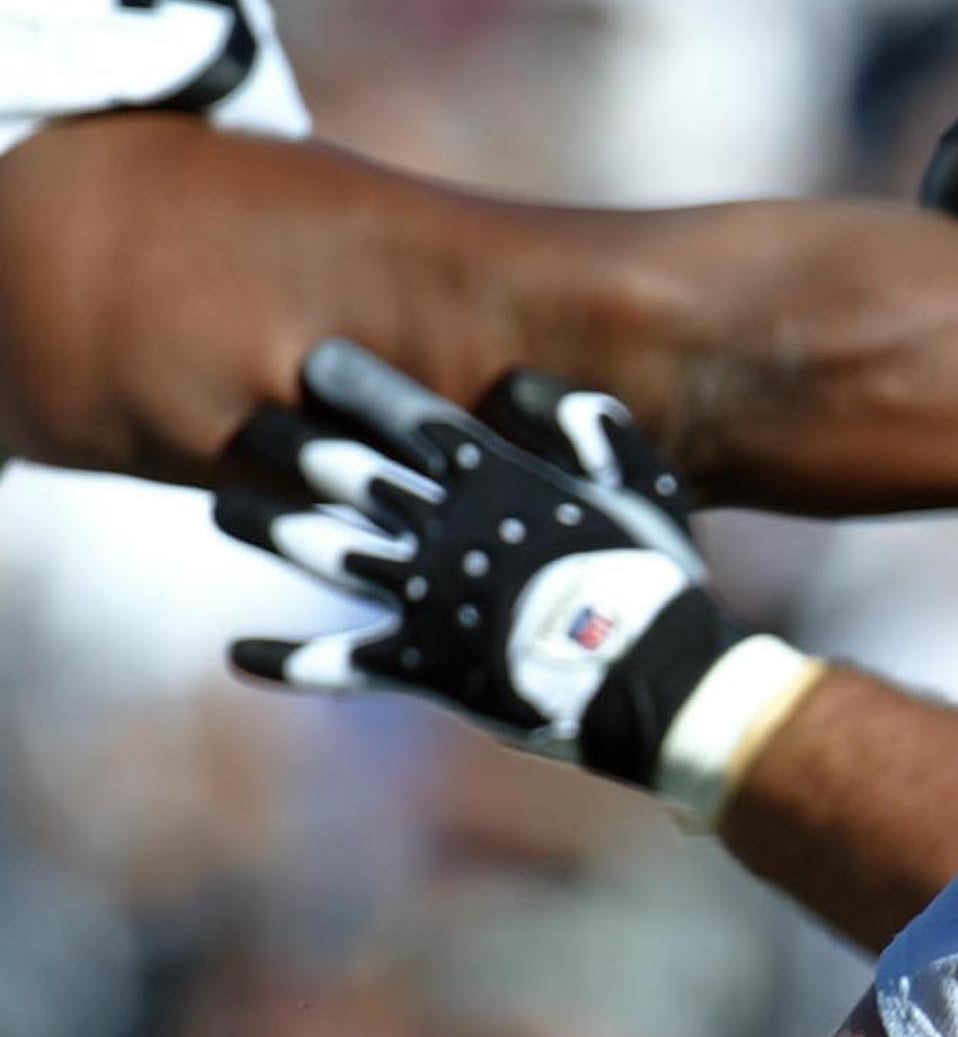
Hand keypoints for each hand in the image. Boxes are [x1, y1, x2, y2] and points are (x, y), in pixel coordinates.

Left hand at [213, 343, 748, 788]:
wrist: (648, 674)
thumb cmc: (657, 576)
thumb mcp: (647, 487)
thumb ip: (599, 431)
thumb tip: (540, 385)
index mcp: (495, 482)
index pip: (412, 420)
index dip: (361, 387)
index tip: (316, 362)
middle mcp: (442, 529)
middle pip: (346, 476)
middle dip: (290, 445)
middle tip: (242, 422)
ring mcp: (421, 597)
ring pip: (325, 552)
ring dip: (268, 529)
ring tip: (222, 509)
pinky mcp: (417, 663)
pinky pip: (337, 662)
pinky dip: (286, 660)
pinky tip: (239, 653)